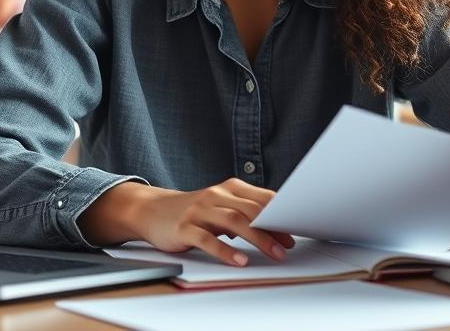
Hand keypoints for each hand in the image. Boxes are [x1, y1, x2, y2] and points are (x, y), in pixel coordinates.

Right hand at [79, 179, 294, 266]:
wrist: (151, 210)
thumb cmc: (194, 211)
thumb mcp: (221, 206)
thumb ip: (246, 212)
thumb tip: (280, 226)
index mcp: (229, 187)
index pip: (261, 198)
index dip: (281, 212)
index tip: (298, 227)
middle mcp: (215, 195)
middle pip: (251, 209)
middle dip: (274, 227)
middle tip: (289, 244)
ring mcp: (199, 210)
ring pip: (233, 221)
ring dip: (257, 238)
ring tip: (274, 253)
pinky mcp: (184, 227)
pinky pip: (207, 239)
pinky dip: (226, 251)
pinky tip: (239, 261)